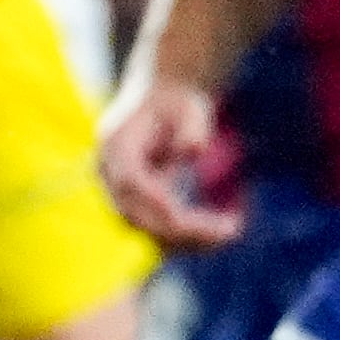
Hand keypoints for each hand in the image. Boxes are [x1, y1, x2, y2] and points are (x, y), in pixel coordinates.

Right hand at [97, 75, 245, 250]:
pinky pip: (154, 227)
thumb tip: (192, 150)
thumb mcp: (190, 106)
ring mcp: (116, 190)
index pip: (132, 183)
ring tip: (229, 233)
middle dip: (183, 229)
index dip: (161, 204)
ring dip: (186, 239)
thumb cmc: (179, 102)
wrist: (159, 101)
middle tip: (231, 230)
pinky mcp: (132, 202)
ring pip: (145, 228)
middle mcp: (108, 171)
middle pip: (137, 214)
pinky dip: (184, 235)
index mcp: (116, 144)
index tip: (197, 217)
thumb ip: (190, 126)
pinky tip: (216, 232)